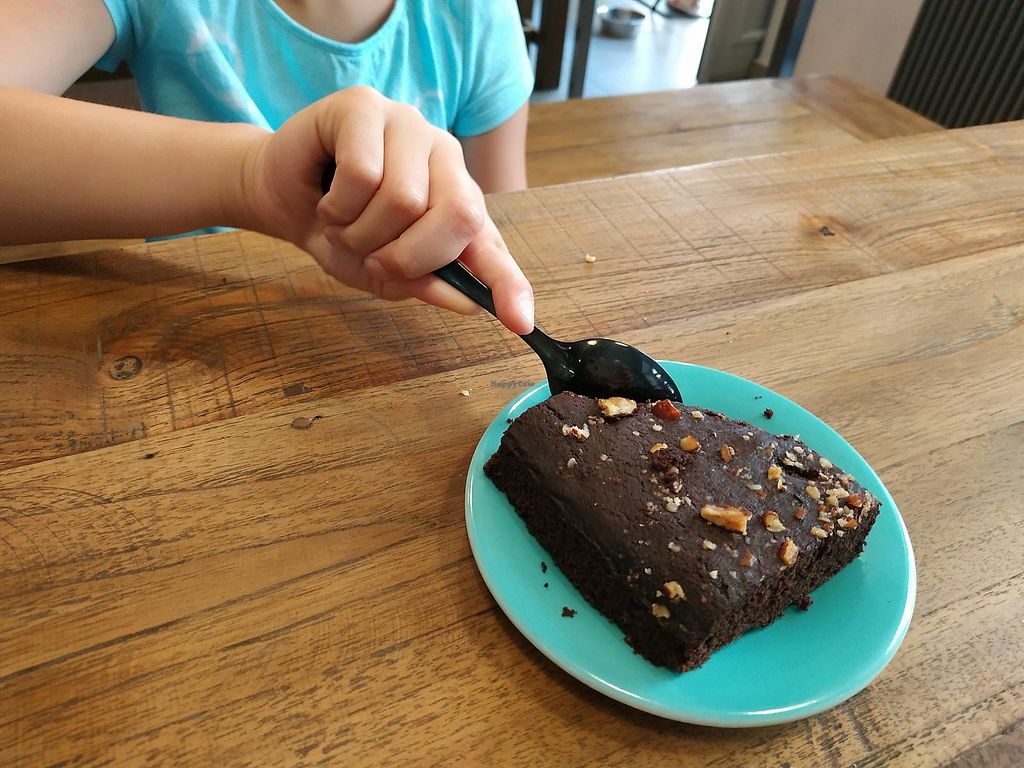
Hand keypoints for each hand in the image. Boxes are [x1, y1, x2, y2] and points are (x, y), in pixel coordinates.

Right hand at [241, 86, 534, 333]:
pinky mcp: (365, 106)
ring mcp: (409, 126)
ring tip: (343, 223)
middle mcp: (444, 158)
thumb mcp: (382, 272)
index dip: (509, 284)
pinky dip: (337, 204)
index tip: (520, 323)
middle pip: (458, 214)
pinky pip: (362, 172)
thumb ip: (426, 283)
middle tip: (374, 258)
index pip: (492, 244)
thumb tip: (470, 304)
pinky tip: (328, 197)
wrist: (282, 198)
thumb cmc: (340, 230)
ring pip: (404, 198)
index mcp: (458, 201)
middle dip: (409, 256)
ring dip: (361, 232)